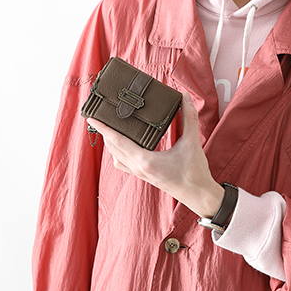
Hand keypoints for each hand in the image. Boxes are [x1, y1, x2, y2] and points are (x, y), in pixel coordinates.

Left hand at [87, 92, 223, 217]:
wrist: (198, 194)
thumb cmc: (194, 171)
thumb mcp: (192, 142)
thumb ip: (189, 117)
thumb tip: (185, 96)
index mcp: (146, 160)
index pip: (118, 141)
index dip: (104, 129)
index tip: (92, 118)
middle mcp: (139, 168)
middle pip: (113, 148)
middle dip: (104, 133)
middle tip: (99, 116)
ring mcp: (140, 173)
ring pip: (116, 157)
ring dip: (110, 144)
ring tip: (108, 128)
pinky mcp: (144, 175)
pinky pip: (124, 164)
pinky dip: (119, 153)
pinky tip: (123, 145)